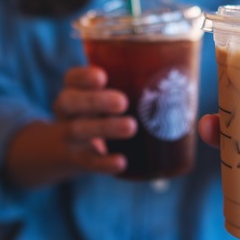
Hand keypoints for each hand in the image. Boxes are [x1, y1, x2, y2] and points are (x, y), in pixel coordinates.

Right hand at [5, 66, 135, 186]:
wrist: (59, 151)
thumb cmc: (95, 113)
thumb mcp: (100, 97)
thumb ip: (128, 87)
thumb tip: (180, 83)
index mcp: (73, 90)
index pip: (71, 78)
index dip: (83, 76)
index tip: (102, 76)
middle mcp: (66, 111)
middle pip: (70, 101)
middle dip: (96, 101)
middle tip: (123, 102)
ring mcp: (68, 136)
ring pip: (79, 130)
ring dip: (105, 127)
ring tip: (131, 127)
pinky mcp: (76, 159)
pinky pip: (87, 161)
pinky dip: (104, 163)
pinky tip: (121, 162)